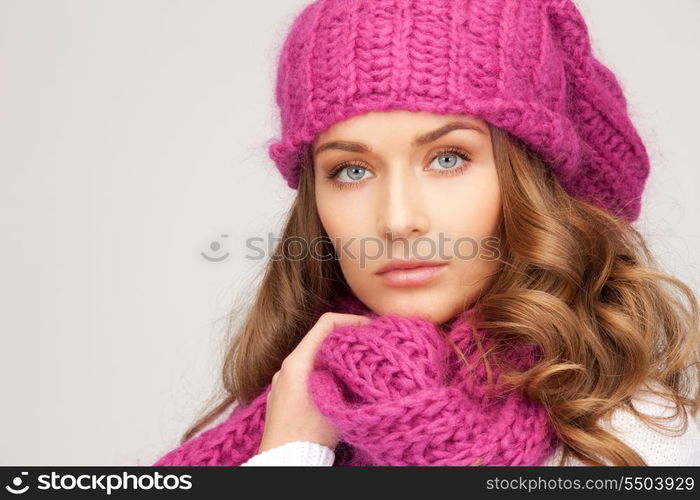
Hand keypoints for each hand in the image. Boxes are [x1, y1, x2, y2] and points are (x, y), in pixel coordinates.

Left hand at [257, 312, 371, 453]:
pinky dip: (323, 376)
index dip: (351, 321)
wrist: (284, 461)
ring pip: (313, 360)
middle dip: (346, 342)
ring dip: (335, 361)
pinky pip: (305, 376)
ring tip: (357, 371)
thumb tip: (366, 361)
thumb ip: (350, 377)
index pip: (326, 323)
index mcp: (298, 362)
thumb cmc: (309, 434)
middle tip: (369, 349)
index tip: (370, 329)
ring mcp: (282, 383)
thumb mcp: (337, 401)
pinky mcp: (282, 398)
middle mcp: (286, 368)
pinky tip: (338, 391)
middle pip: (320, 340)